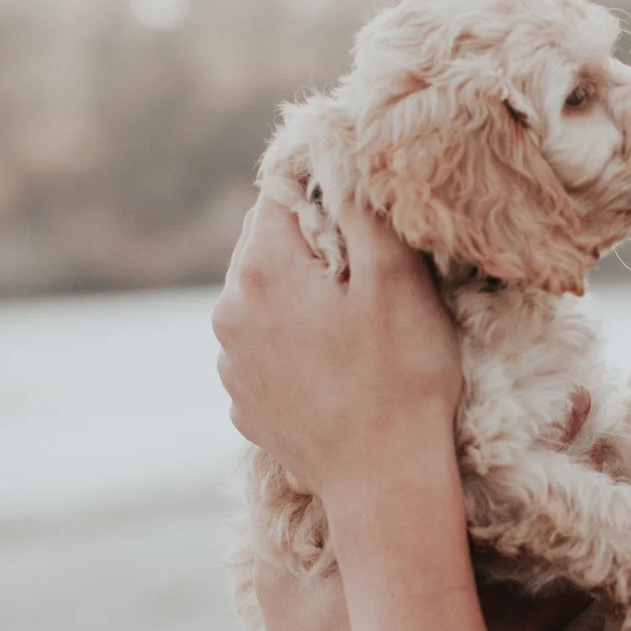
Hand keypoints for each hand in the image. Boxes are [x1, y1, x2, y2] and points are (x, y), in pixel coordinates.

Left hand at [213, 197, 462, 498]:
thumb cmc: (401, 378)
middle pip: (268, 242)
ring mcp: (231, 363)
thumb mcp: (396, 277)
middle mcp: (229, 312)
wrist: (384, 486)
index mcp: (261, 270)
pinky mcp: (245, 402)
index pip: (281, 190)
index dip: (328, 190)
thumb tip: (332, 144)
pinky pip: (266, 347)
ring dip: (305, 294)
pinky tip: (341, 366)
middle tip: (373, 271)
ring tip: (360, 324)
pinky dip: (297, 342)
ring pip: (266, 297)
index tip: (370, 214)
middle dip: (315, 242)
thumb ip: (359, 203)